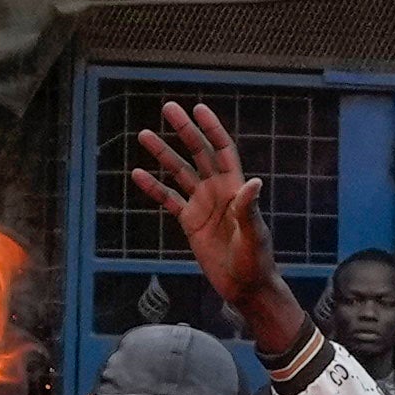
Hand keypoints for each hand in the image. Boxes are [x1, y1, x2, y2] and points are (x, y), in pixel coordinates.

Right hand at [124, 102, 307, 358]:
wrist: (245, 286)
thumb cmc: (256, 261)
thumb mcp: (254, 235)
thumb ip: (249, 208)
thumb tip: (254, 182)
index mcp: (234, 188)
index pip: (222, 150)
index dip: (212, 129)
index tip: (198, 109)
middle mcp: (217, 191)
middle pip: (198, 153)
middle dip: (184, 130)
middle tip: (168, 108)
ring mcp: (202, 204)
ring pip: (179, 172)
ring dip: (163, 153)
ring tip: (144, 134)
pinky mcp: (190, 221)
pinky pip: (168, 199)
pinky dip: (154, 187)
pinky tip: (138, 174)